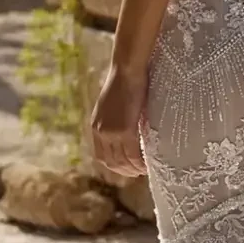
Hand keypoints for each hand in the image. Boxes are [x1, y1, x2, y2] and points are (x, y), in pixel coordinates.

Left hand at [89, 62, 147, 179]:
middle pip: (111, 162)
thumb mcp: (113, 105)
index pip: (101, 156)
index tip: (127, 168)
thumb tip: (127, 131)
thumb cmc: (124, 82)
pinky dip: (140, 163)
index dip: (115, 166)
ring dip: (134, 169)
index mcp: (95, 127)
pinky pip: (133, 154)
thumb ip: (115, 120)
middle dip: (125, 171)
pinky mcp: (124, 130)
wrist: (126, 70)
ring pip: (122, 161)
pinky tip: (148, 164)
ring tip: (145, 170)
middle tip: (139, 173)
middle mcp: (100, 132)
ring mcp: (111, 133)